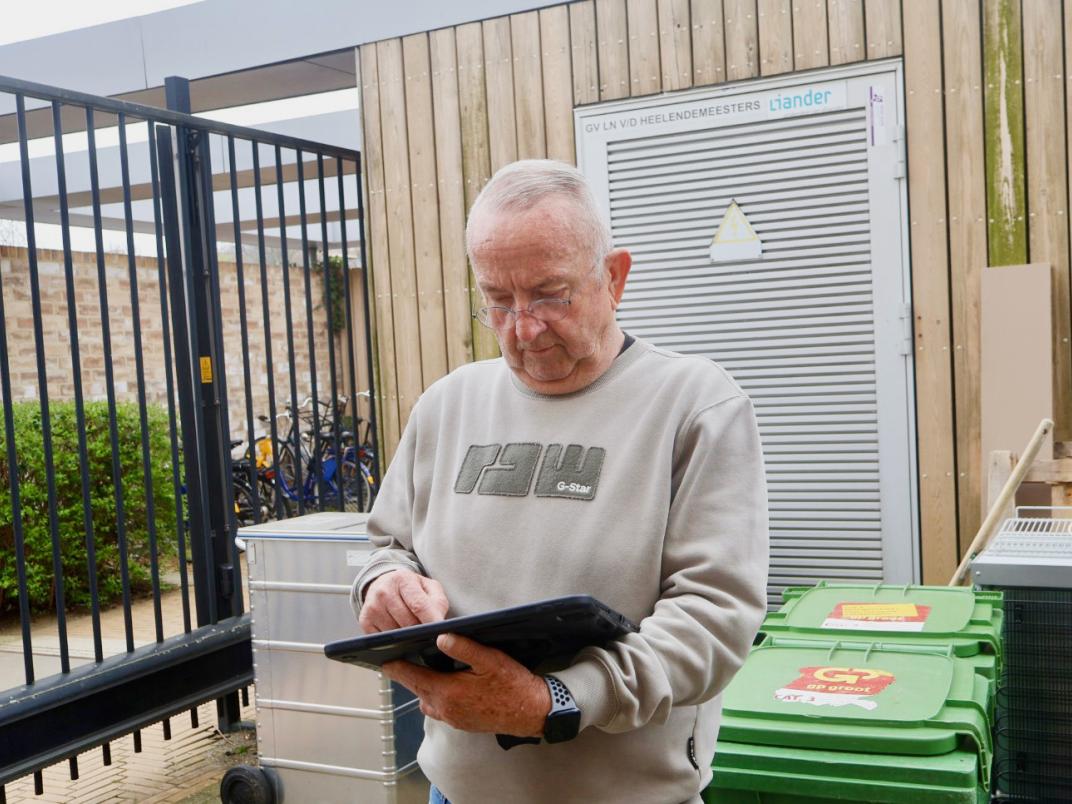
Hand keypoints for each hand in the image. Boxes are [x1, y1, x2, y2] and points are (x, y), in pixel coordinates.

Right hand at [359, 569, 449, 632]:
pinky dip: (393, 641)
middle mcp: (384, 591)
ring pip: (396, 634)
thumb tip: (438, 624)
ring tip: (412, 629)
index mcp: (403, 579)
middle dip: (420, 631)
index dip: (431, 622)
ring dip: (407, 637)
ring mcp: (372, 607)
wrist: (385, 584)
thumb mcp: (429, 588)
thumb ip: (438, 603)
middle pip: (408, 622)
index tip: (441, 634)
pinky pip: (383, 640)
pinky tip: (398, 632)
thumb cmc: (411, 589)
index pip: (419, 605)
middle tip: (427, 632)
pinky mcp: (365, 621)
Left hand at [383, 634, 551, 736]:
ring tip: (420, 668)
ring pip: (426, 699)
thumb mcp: (490, 659)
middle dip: (406, 674)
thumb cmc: (513, 685)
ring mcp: (453, 718)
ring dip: (421, 685)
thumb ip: (464, 647)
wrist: (532, 712)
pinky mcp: (461, 723)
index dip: (397, 667)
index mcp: (448, 692)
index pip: (413, 677)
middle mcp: (445, 709)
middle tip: (396, 661)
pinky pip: (438, 708)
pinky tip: (443, 684)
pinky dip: (434, 695)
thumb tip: (440, 637)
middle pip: (416, 688)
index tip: (384, 659)